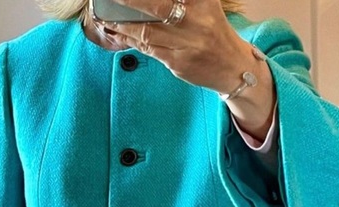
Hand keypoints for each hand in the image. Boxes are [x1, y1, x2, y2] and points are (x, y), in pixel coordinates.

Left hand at [107, 0, 275, 139]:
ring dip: (122, 24)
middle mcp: (195, 19)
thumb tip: (145, 2)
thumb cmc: (213, 32)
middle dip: (129, 2)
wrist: (233, 67)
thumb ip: (180, 0)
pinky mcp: (178, 62)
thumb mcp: (205, 6)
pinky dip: (131, 41)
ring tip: (105, 18)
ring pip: (147, 31)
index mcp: (201, 0)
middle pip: (155, 6)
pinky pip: (149, 50)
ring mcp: (187, 43)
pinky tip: (118, 34)